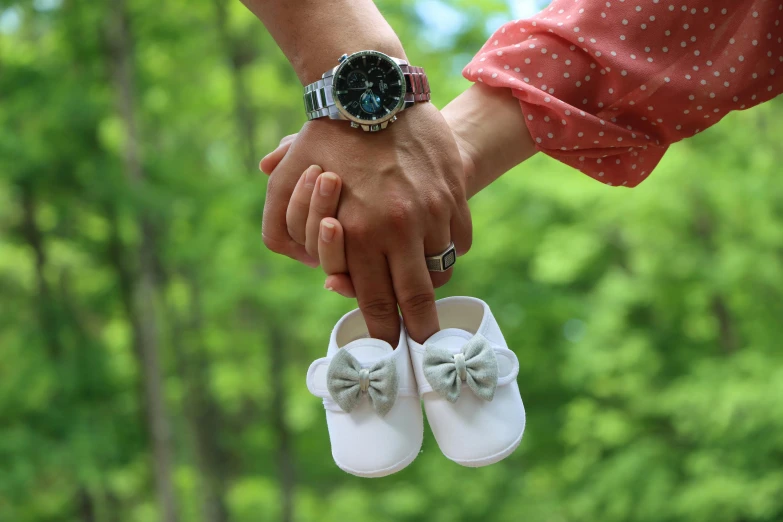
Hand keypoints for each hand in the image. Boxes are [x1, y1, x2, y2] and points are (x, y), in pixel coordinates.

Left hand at [259, 103, 471, 344]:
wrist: (372, 91)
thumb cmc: (327, 137)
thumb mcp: (291, 179)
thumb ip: (284, 224)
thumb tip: (313, 269)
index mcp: (357, 233)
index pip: (373, 302)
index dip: (382, 335)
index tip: (389, 351)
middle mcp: (397, 229)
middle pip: (415, 301)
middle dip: (420, 334)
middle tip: (425, 349)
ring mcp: (431, 212)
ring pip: (440, 270)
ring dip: (433, 286)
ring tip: (429, 297)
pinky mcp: (453, 194)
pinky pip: (460, 240)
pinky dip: (450, 250)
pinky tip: (438, 250)